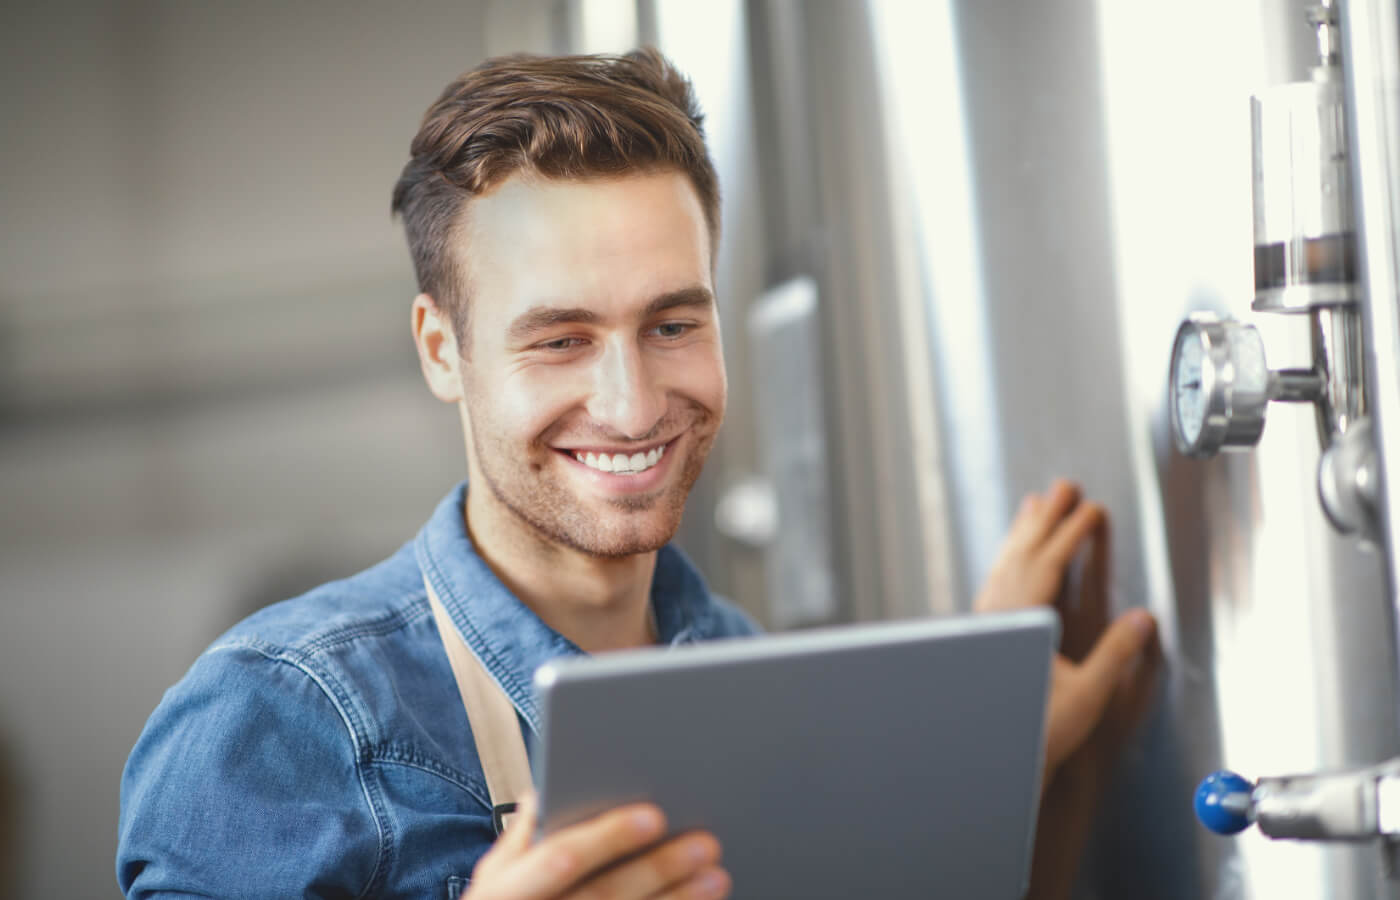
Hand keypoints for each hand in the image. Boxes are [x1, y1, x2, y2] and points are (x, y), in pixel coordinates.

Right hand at [461, 794, 729, 899]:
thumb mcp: (494, 879)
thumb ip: (522, 837)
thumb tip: (546, 789)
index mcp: (507, 891)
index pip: (561, 857)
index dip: (608, 837)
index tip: (653, 815)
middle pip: (605, 895)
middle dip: (657, 868)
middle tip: (705, 843)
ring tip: (716, 877)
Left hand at [973, 480, 1159, 899]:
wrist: (994, 757)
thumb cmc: (1038, 732)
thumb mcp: (1088, 695)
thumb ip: (1116, 654)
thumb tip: (1142, 619)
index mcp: (1024, 623)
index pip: (1049, 564)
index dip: (1071, 533)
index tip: (1091, 508)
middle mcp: (998, 616)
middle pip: (1022, 554)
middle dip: (1045, 518)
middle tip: (1062, 486)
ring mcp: (986, 622)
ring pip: (1004, 564)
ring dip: (1023, 532)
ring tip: (1035, 504)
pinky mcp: (982, 633)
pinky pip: (995, 580)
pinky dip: (1008, 557)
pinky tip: (1012, 555)